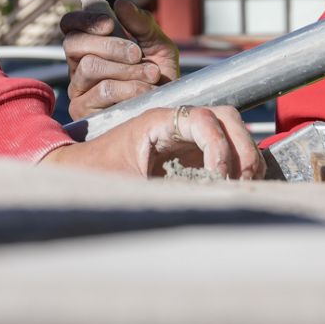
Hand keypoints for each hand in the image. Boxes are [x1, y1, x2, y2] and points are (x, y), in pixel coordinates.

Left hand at [40, 104, 263, 179]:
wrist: (79, 173)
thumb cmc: (96, 174)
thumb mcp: (122, 184)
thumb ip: (155, 191)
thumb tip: (194, 206)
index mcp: (156, 122)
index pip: (202, 118)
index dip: (218, 145)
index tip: (220, 175)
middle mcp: (176, 124)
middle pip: (225, 117)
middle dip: (242, 147)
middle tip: (244, 181)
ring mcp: (186, 137)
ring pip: (230, 130)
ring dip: (244, 155)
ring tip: (244, 186)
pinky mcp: (191, 154)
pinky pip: (224, 150)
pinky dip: (237, 165)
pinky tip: (237, 188)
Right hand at [62, 0, 178, 120]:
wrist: (170, 110)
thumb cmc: (161, 77)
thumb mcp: (158, 45)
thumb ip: (141, 23)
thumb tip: (119, 3)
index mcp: (90, 46)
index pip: (70, 25)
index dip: (84, 19)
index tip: (110, 23)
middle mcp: (78, 66)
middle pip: (74, 44)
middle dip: (109, 45)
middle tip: (137, 53)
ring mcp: (78, 89)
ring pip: (90, 67)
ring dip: (126, 68)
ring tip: (152, 74)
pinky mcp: (84, 111)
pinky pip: (102, 91)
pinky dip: (129, 87)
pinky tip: (146, 92)